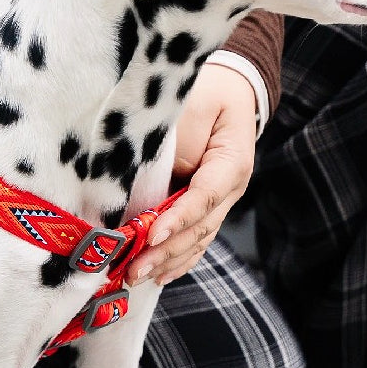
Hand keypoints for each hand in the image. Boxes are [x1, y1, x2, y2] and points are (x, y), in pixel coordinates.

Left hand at [124, 63, 256, 286]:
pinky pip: (194, 239)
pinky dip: (177, 259)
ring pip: (196, 240)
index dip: (178, 219)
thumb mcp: (190, 107)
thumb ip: (172, 145)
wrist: (227, 90)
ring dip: (167, 262)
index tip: (151, 235)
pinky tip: (158, 276)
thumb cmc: (204, 93)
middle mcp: (230, 189)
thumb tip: (144, 181)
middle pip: (199, 227)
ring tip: (136, 277)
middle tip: (134, 268)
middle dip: (165, 251)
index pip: (204, 197)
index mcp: (232, 163)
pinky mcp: (205, 208)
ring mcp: (220, 202)